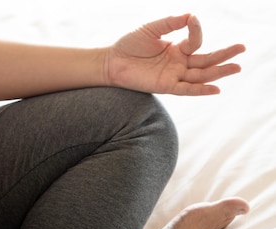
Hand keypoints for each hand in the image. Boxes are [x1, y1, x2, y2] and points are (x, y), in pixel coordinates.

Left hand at [106, 14, 244, 95]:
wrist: (111, 61)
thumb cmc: (129, 44)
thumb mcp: (152, 28)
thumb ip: (171, 22)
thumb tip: (191, 15)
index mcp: (176, 49)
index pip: (195, 41)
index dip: (196, 30)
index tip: (192, 19)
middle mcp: (178, 63)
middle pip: (206, 60)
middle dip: (224, 55)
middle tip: (242, 49)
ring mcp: (173, 75)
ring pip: (200, 75)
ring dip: (218, 72)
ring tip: (236, 67)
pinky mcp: (165, 86)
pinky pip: (186, 89)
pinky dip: (200, 90)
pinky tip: (216, 89)